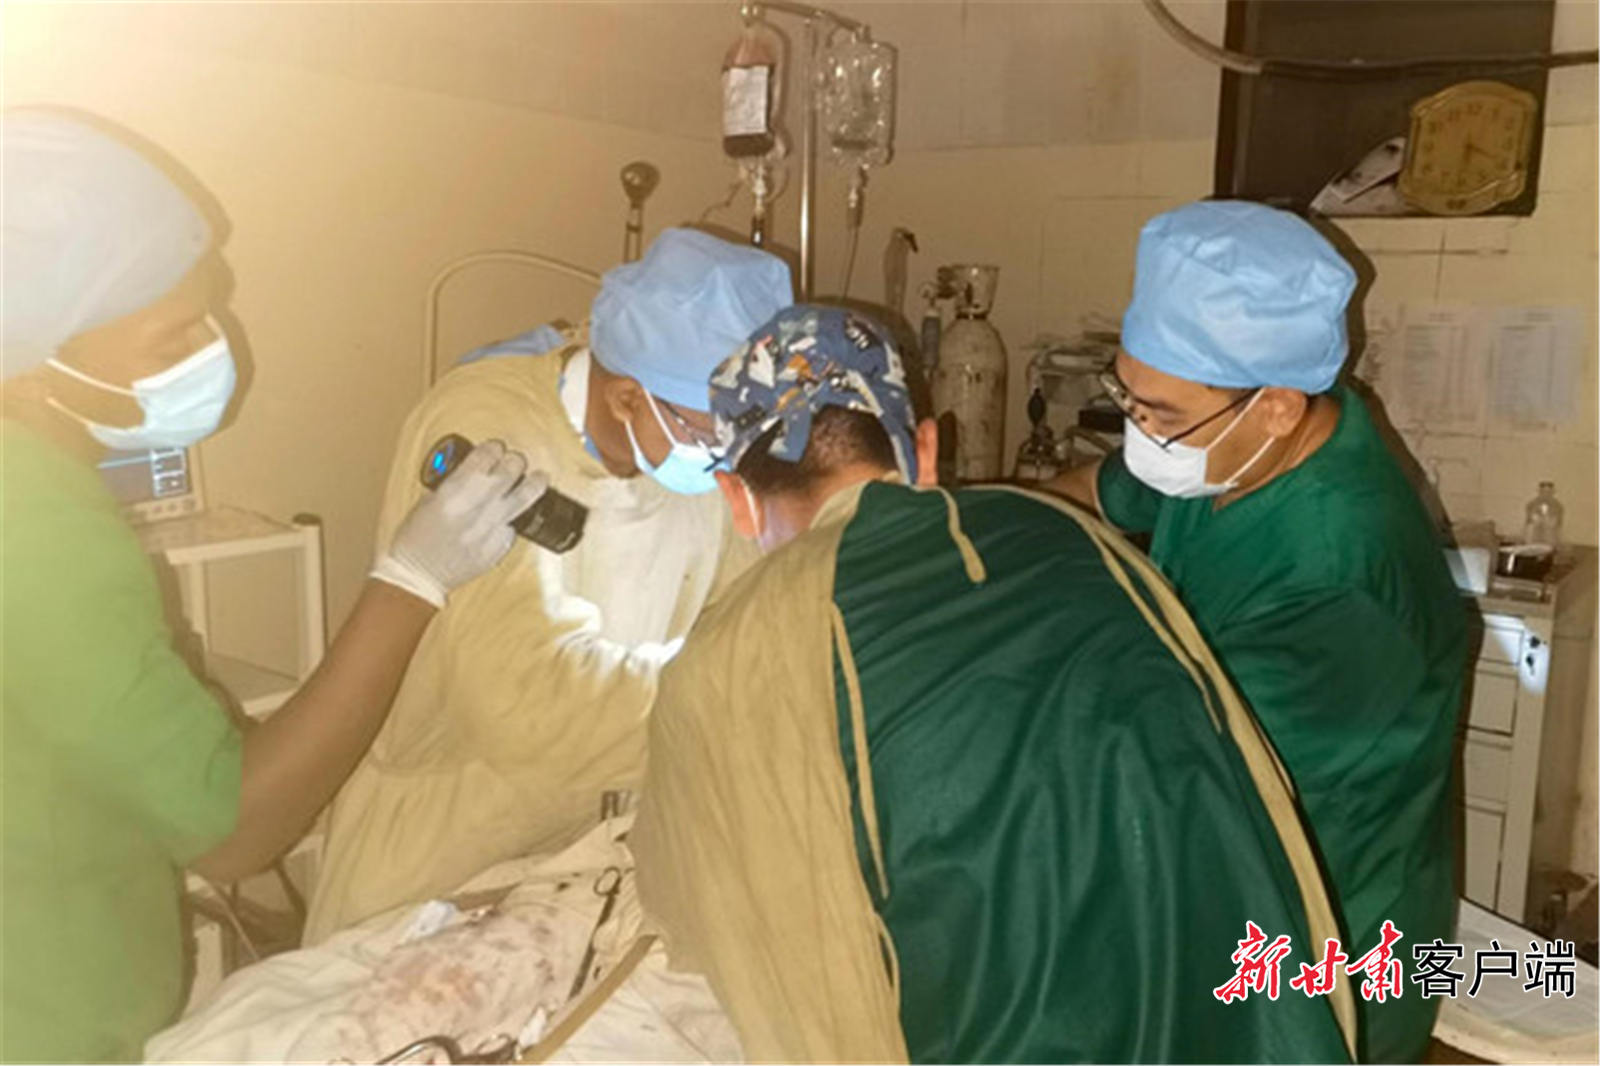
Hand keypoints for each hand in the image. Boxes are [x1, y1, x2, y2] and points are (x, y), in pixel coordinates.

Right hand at [370, 439, 548, 607]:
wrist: (418, 574)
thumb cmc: (415, 540)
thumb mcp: (428, 500)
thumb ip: (453, 485)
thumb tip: (473, 473)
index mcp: (455, 491)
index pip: (486, 456)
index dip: (494, 448)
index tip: (496, 448)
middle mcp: (477, 507)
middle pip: (510, 470)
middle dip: (514, 461)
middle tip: (514, 461)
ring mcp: (492, 528)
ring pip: (525, 496)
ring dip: (534, 483)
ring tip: (541, 477)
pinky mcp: (501, 546)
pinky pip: (514, 526)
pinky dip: (513, 518)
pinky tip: (510, 515)